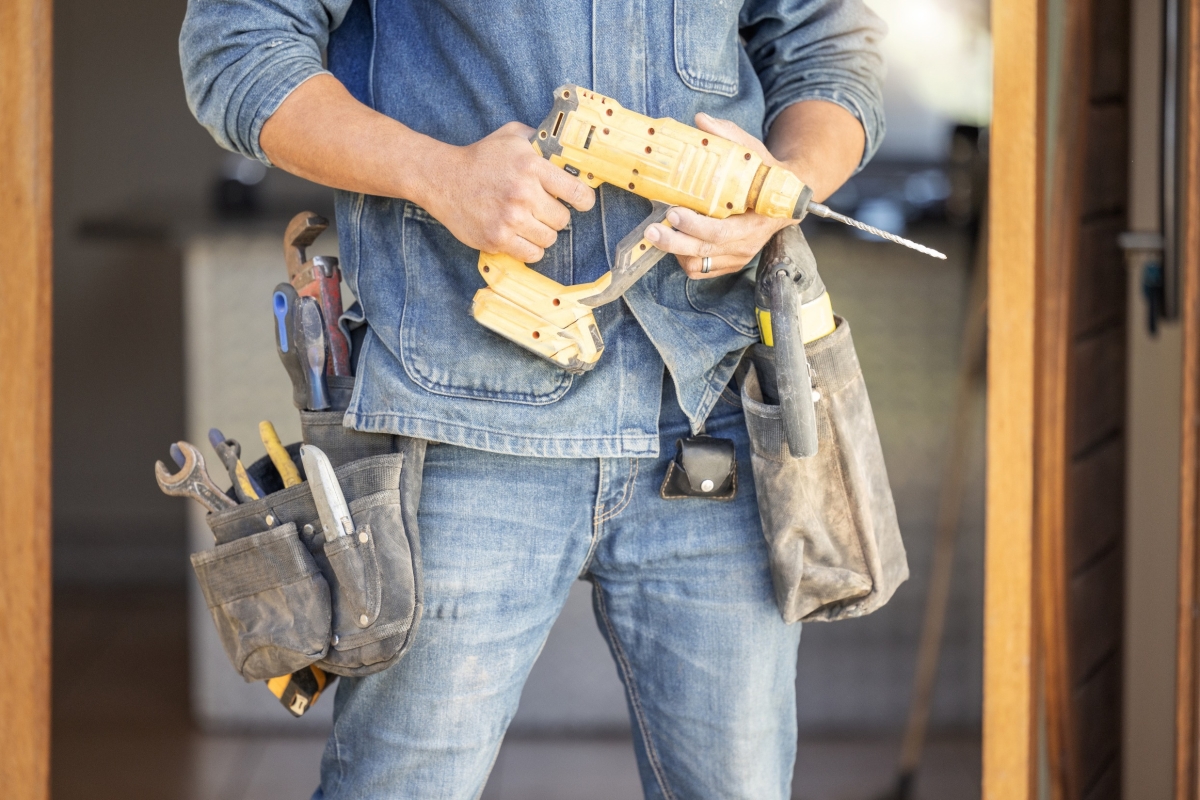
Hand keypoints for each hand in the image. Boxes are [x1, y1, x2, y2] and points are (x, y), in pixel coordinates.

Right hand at [419, 122, 595, 262]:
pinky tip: (521, 236)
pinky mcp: (497, 239)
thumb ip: (540, 140)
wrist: (443, 180)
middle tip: (542, 210)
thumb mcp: (512, 136)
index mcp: (532, 167)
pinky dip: (530, 249)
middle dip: (555, 216)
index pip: (577, 192)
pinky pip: (532, 254)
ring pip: (549, 239)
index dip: (584, 200)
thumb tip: (567, 147)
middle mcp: (523, 194)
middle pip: (563, 220)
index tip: (581, 202)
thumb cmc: (481, 158)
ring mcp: (510, 219)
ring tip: (529, 222)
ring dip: (542, 233)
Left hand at [644, 113, 797, 279]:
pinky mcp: (728, 264)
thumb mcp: (754, 153)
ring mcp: (736, 256)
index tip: (674, 212)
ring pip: (699, 263)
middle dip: (674, 242)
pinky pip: (700, 269)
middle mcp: (745, 244)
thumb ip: (730, 136)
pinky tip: (676, 240)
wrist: (785, 202)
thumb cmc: (766, 176)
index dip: (696, 225)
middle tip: (652, 229)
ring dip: (676, 250)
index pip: (722, 231)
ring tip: (659, 232)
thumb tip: (701, 120)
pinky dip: (684, 258)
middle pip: (704, 250)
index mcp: (754, 221)